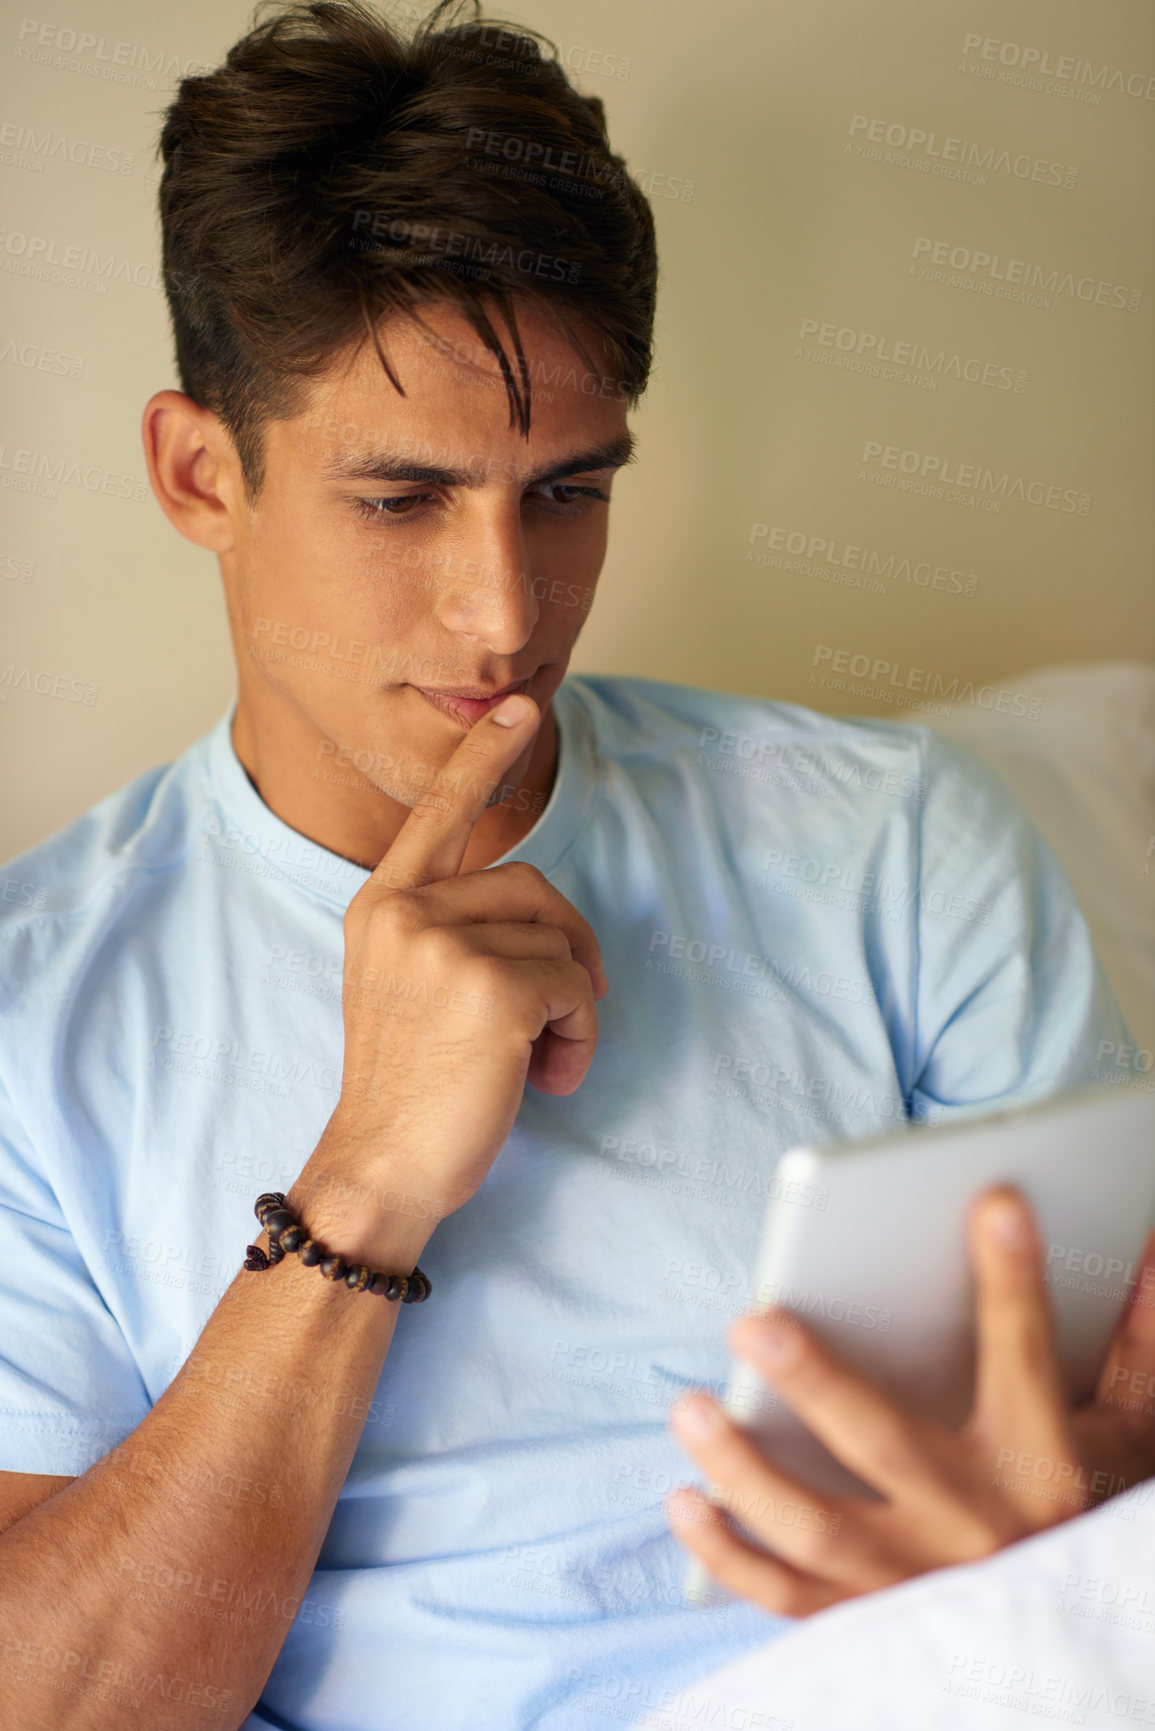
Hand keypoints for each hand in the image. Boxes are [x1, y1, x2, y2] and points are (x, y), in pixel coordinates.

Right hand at [291, 693, 606, 1250]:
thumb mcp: (409, 988)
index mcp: (381, 907)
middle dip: (567, 949)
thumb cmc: (408, 1089)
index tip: (518, 709)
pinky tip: (547, 1075)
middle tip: (563, 1014)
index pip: (439, 814)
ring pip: (562, 944)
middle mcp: (406, 913)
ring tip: (536, 1060)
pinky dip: (581, 1036)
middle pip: (535, 886)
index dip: (482, 759)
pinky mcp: (493, 989)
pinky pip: (577, 987)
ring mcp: (446, 947)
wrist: (381, 1168)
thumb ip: (452, 934)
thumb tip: (547, 924)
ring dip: (572, 1009)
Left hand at [664, 1187, 1154, 1615]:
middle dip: (817, 1383)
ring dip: (745, 1469)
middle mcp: (979, 1528)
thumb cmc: (1084, 1518)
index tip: (995, 1204)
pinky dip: (728, 1557)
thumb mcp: (1125, 1438)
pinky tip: (684, 1500)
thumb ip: (1133, 1347)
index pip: (1027, 1359)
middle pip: (887, 1446)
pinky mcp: (869, 1628)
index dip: (1016, 1282)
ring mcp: (917, 1585)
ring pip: (819, 1529)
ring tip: (687, 1405)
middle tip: (751, 1321)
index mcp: (1043, 1468)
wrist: (1076, 1666)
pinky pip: (789, 1600)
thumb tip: (1147, 1246)